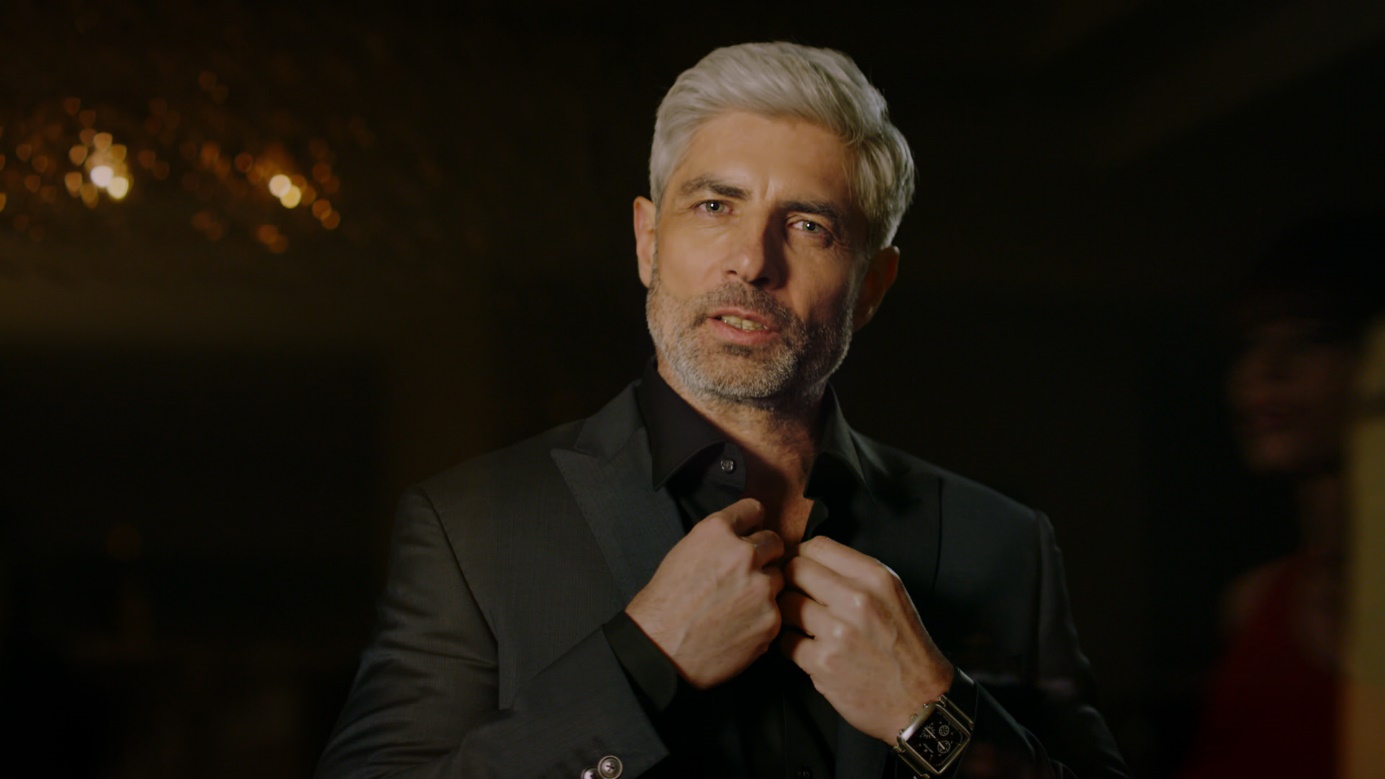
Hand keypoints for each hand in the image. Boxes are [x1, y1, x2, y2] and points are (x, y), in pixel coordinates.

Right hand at [626, 498, 784, 688]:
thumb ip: (718, 541)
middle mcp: (743, 554)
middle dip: (763, 554)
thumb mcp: (684, 552)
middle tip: (747, 572)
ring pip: (778, 578)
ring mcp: (761, 588)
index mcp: (717, 532)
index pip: (753, 509)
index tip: (754, 528)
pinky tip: (739, 626)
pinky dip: (762, 617)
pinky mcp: (770, 620)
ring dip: (764, 587)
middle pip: (774, 541)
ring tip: (738, 604)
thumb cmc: (664, 604)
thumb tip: (742, 537)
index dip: (753, 521)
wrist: (660, 649)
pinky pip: (776, 611)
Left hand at [779, 536, 952, 742]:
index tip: (800, 568)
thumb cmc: (904, 647)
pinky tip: (808, 650)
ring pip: (786, 605)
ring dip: (789, 615)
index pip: (818, 546)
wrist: (920, 700)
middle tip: (797, 597)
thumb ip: (855, 573)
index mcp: (875, 578)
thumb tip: (810, 558)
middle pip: (795, 570)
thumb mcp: (892, 595)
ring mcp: (838, 632)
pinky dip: (792, 646)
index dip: (801, 555)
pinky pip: (786, 641)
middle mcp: (857, 600)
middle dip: (790, 582)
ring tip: (803, 626)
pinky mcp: (823, 663)